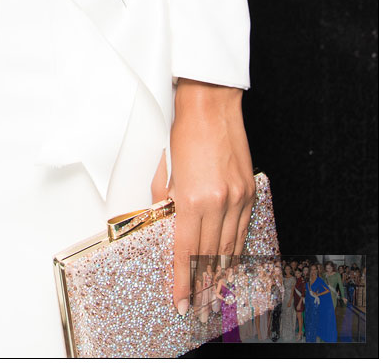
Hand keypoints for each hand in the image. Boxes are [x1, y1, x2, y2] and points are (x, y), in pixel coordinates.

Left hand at [167, 79, 254, 314]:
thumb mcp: (165, 169)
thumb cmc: (183, 131)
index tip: (181, 302)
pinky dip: (235, 250)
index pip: (185, 252)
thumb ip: (164, 201)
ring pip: (229, 247)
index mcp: (191, 198)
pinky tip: (230, 263)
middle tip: (199, 306)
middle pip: (209, 256)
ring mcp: (236, 198)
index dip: (183, 281)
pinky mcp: (248, 191)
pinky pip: (243, 230)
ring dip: (220, 273)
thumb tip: (163, 225)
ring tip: (214, 294)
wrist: (211, 104)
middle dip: (202, 285)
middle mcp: (217, 202)